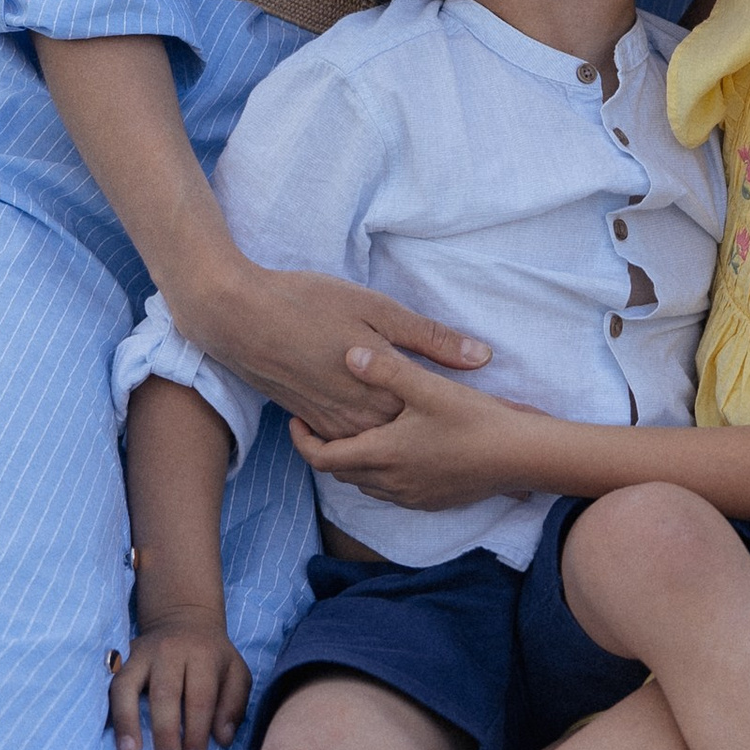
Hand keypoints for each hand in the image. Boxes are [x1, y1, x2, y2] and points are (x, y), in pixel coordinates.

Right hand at [110, 615, 251, 749]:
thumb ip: (233, 705)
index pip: (200, 697)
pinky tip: (114, 737)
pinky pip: (112, 686)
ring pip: (130, 687)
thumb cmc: (212, 657)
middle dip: (166, 732)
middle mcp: (170, 651)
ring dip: (128, 721)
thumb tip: (222, 739)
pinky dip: (112, 712)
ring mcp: (142, 654)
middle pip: (165, 693)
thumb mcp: (235, 674)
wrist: (184, 619)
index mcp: (203, 655)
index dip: (197, 731)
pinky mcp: (122, 660)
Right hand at [182, 260, 491, 442]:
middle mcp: (361, 418)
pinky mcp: (312, 421)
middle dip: (453, 435)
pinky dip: (376, 440)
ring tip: (450, 440)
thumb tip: (482, 357)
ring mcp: (334, 424)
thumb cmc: (309, 303)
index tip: (512, 418)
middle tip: (494, 429)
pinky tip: (391, 432)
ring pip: (384, 445)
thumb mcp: (376, 310)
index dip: (476, 417)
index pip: (442, 415)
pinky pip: (353, 443)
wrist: (236, 319)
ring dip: (414, 443)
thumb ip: (429, 339)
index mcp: (384, 391)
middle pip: (417, 436)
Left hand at [289, 341, 563, 509]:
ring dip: (354, 463)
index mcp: (382, 455)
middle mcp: (391, 483)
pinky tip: (396, 451)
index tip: (295, 420)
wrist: (520, 458)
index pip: (322, 458)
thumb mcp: (429, 387)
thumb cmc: (475, 420)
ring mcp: (412, 497)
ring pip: (366, 485)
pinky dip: (381, 473)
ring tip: (357, 433)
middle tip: (322, 422)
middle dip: (327, 449)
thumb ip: (386, 369)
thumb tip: (348, 353)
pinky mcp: (432, 501)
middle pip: (341, 473)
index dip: (302, 441)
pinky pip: (391, 492)